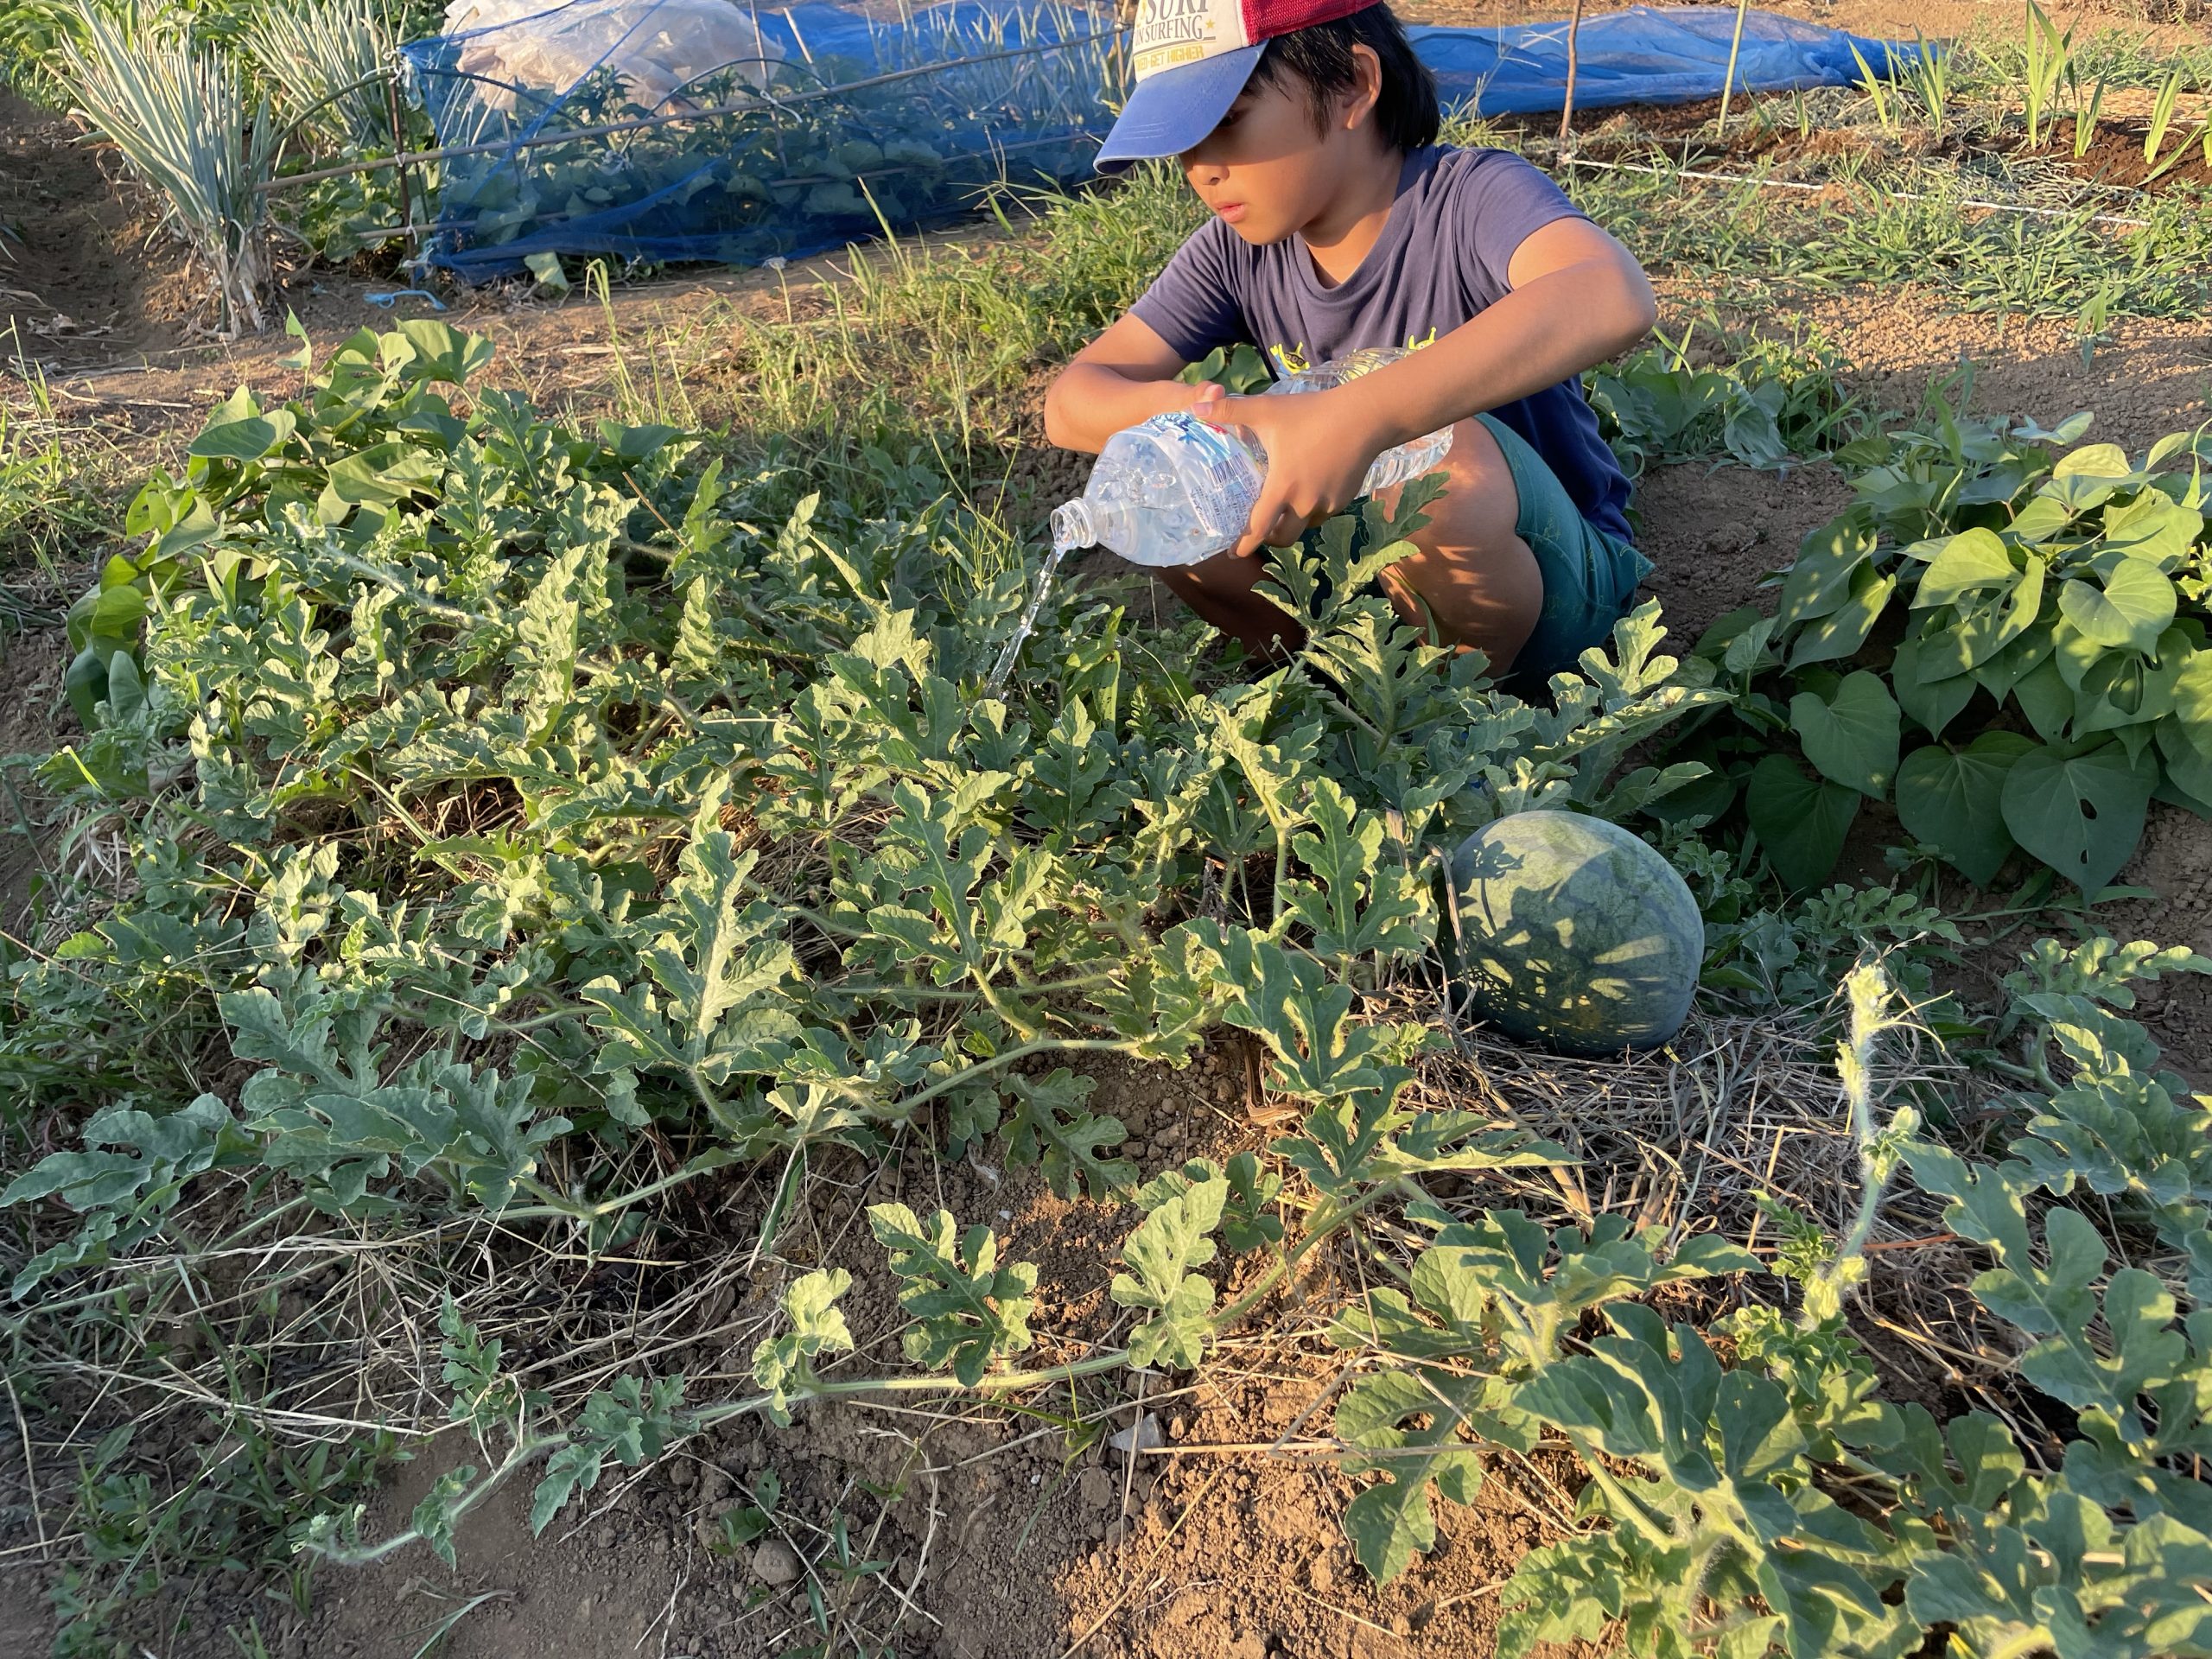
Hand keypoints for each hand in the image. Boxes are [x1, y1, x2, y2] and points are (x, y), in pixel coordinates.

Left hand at [1195, 385, 1390, 559]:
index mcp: (1283, 487)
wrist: (1365, 417)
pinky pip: (1322, 513)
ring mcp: (1327, 504)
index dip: (1243, 545)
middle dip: (1268, 539)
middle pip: (1283, 537)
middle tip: (1258, 532)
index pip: (1258, 528)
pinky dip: (1311, 509)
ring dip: (1291, 523)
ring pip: (1304, 525)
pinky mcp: (1344, 499)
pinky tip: (1309, 490)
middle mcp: (1305, 503)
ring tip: (1282, 509)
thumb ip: (1230, 410)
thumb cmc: (1312, 413)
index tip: (1231, 554)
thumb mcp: (1267, 410)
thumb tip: (1195, 408)